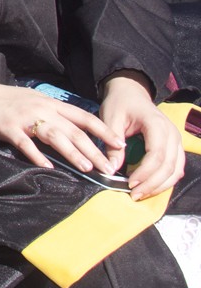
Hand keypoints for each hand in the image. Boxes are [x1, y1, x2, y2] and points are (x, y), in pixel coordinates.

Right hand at [0, 81, 123, 175]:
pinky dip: (37, 156)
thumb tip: (76, 130)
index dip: (103, 131)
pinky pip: (26, 144)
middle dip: (94, 149)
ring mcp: (25, 118)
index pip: (83, 116)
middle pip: (73, 130)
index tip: (119, 144)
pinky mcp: (9, 128)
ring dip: (72, 153)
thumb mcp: (35, 101)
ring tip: (87, 168)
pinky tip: (48, 167)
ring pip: (54, 136)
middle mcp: (42, 109)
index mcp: (50, 103)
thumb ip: (54, 114)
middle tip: (108, 167)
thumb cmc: (7, 101)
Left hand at [100, 73, 185, 199]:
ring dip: (160, 185)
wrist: (131, 93)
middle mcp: (172, 134)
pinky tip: (149, 186)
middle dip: (152, 184)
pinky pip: (176, 168)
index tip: (129, 183)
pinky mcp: (175, 147)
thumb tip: (112, 169)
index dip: (145, 172)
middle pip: (169, 166)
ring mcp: (176, 141)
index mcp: (156, 125)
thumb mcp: (110, 119)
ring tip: (140, 194)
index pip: (156, 155)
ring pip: (176, 170)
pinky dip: (165, 180)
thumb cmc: (119, 104)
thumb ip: (111, 144)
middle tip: (134, 195)